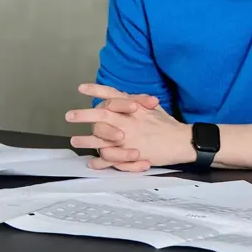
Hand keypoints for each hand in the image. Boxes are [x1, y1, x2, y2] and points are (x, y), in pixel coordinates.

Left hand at [66, 84, 189, 171]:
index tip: (81, 89)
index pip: (112, 95)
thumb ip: (135, 101)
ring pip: (102, 140)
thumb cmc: (167, 124)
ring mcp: (128, 140)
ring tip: (75, 140)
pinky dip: (100, 162)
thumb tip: (120, 96)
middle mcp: (128, 122)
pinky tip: (91, 162)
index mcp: (133, 109)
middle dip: (84, 115)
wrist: (181, 142)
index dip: (96, 90)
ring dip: (86, 141)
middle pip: (102, 116)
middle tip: (70, 116)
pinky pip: (112, 160)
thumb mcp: (152, 107)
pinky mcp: (131, 155)